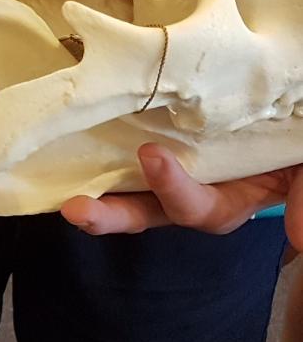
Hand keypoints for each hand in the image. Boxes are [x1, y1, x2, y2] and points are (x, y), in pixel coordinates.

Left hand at [61, 143, 302, 244]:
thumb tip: (299, 238)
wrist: (292, 102)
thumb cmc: (296, 139)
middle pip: (148, 210)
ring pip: (129, 181)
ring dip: (95, 187)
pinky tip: (71, 128)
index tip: (153, 156)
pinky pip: (124, 139)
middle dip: (113, 215)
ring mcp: (175, 162)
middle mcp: (196, 187)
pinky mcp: (158, 129)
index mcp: (232, 198)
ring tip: (63, 193)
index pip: (198, 208)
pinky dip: (99, 139)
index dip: (174, 190)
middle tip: (77, 211)